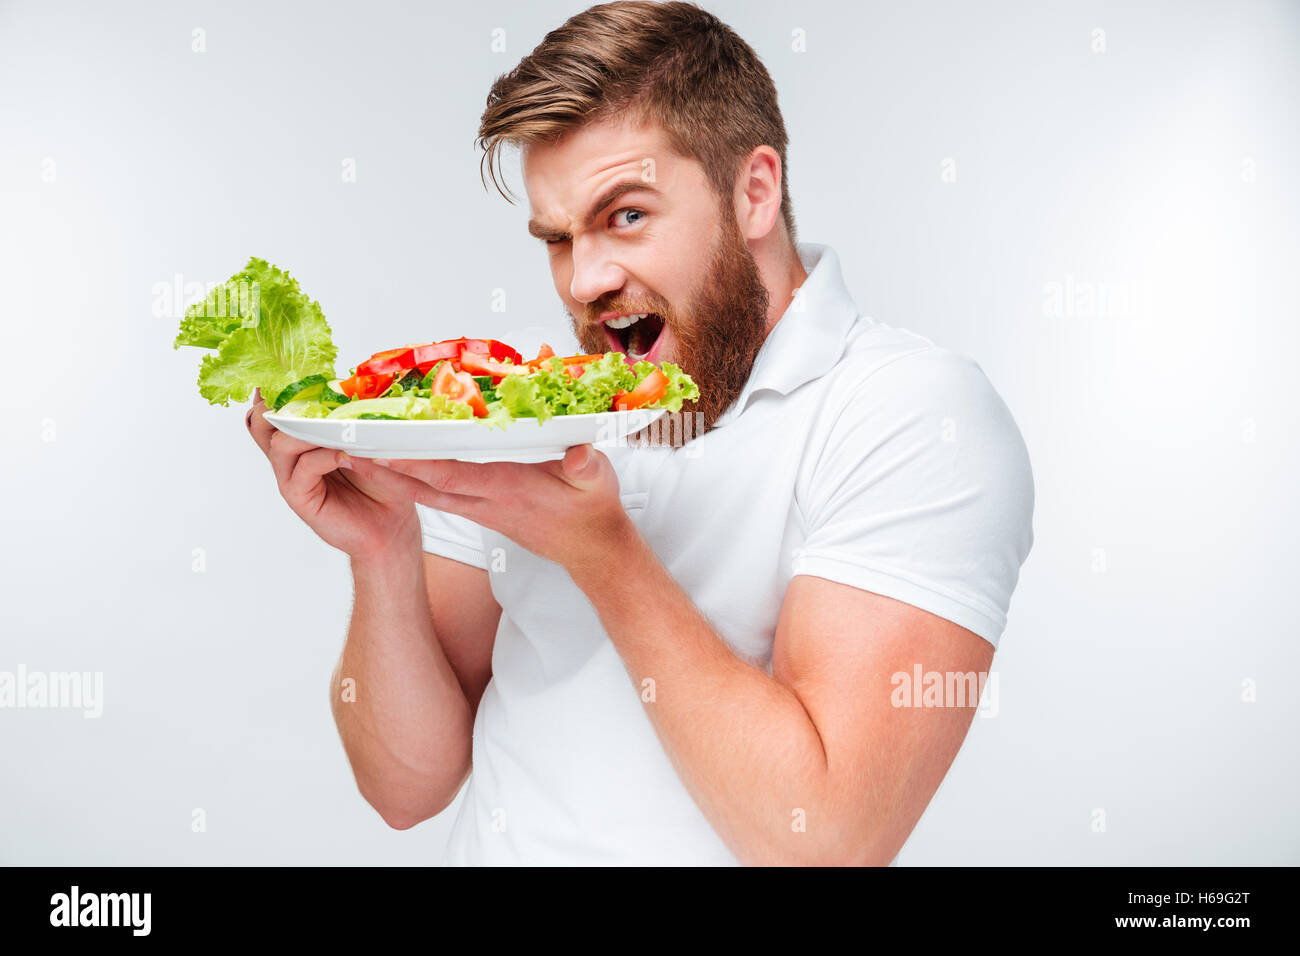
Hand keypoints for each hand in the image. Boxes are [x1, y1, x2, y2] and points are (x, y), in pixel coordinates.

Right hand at [246, 388, 422, 562]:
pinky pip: (302, 469)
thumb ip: (353, 417)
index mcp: (301, 438)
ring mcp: (292, 477)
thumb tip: (354, 381)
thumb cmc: (382, 482)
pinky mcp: (300, 498)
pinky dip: (321, 456)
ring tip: (332, 425)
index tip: (285, 368)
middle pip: (262, 422)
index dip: (275, 388)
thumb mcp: (369, 440)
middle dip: (277, 402)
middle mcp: (290, 456)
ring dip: (306, 428)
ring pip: (279, 443)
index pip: (274, 408)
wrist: (391, 525)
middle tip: (299, 389)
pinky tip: (343, 453)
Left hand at [338, 444, 633, 575]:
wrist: (593, 551)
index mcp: (507, 490)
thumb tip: (579, 454)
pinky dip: (413, 481)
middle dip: (387, 471)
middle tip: (348, 451)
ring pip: (427, 493)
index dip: (419, 465)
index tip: (386, 451)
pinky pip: (438, 496)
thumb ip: (586, 467)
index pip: (454, 477)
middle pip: (426, 488)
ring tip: (358, 456)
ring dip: (392, 477)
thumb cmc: (593, 511)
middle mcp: (486, 502)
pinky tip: (395, 468)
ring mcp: (482, 509)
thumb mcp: (597, 483)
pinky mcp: (484, 510)